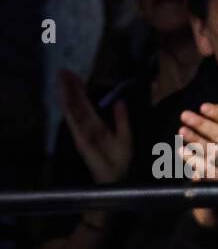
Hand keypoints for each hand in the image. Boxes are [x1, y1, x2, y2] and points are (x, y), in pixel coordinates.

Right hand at [58, 70, 130, 186]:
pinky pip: (74, 122)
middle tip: (63, 71)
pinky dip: (69, 110)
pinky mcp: (81, 139)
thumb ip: (121, 119)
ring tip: (61, 79)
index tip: (74, 76)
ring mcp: (83, 132)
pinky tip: (65, 99)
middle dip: (70, 88)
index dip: (80, 90)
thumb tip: (119, 101)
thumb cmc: (122, 160)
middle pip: (77, 104)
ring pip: (74, 110)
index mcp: (98, 125)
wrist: (119, 177)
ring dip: (67, 94)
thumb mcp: (125, 136)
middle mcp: (88, 127)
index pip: (87, 104)